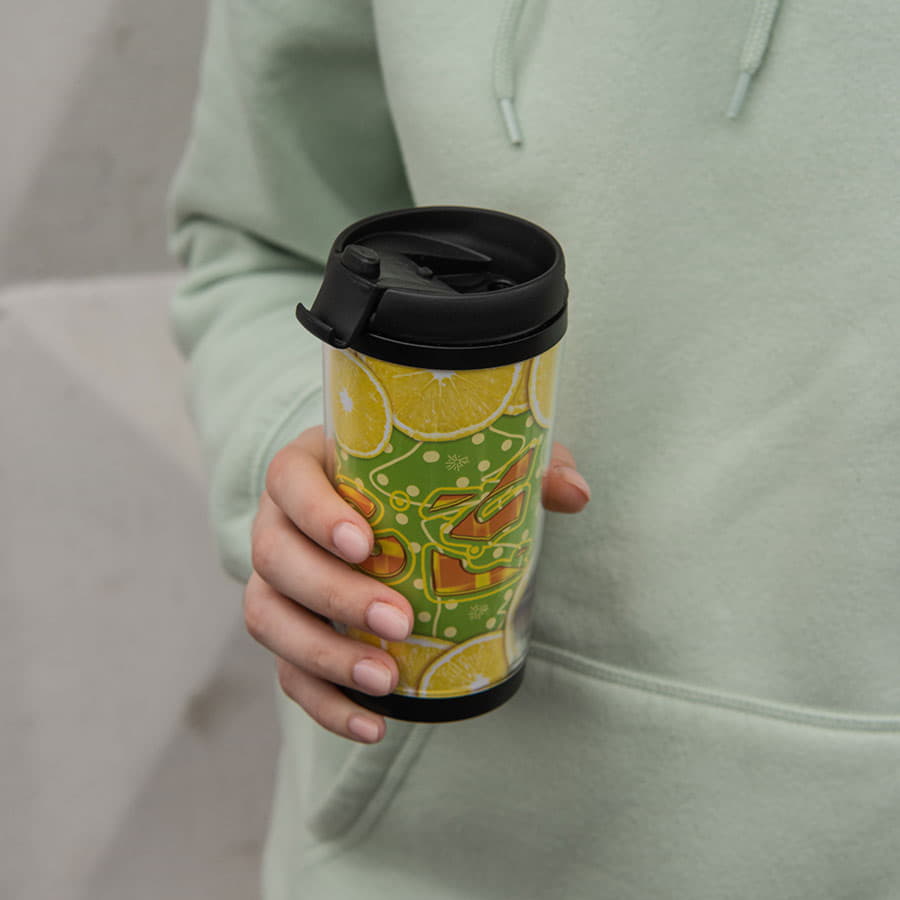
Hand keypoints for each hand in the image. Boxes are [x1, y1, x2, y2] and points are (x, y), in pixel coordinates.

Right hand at [245, 426, 589, 743]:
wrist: (380, 514)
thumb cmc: (419, 482)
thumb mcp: (465, 465)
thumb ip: (518, 470)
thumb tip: (574, 495)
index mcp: (311, 468)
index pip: (289, 480)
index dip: (317, 512)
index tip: (365, 542)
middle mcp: (279, 523)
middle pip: (276, 557)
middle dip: (334, 594)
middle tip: (399, 621)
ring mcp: (277, 581)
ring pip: (268, 617)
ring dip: (322, 655)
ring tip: (385, 681)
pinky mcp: (288, 632)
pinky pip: (286, 671)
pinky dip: (323, 703)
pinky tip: (373, 724)